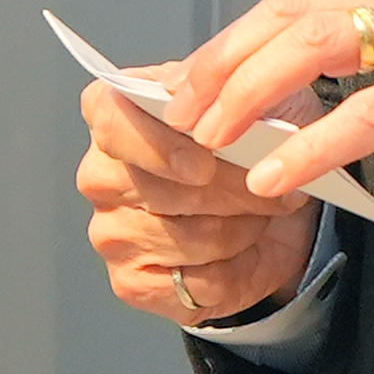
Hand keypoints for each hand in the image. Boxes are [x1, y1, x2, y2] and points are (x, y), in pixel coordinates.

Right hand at [81, 70, 327, 326]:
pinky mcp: (130, 283)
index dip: (160, 146)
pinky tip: (239, 254)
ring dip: (244, 229)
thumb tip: (211, 99)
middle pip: (161, 189)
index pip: (113, 123)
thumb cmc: (253, 147)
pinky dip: (234, 272)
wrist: (273, 212)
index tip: (205, 165)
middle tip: (270, 187)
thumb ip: (228, 88)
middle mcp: (100, 174)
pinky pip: (194, 284)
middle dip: (234, 192)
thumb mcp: (254, 100)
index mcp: (112, 115)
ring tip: (257, 215)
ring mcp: (110, 233)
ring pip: (189, 239)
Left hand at [179, 0, 373, 260]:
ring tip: (206, 138)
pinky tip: (274, 174)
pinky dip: (312, 144)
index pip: (300, 4)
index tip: (191, 83)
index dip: (237, 40)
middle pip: (288, 13)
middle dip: (222, 60)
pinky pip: (372, 113)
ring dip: (248, 91)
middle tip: (178, 110)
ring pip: (314, 44)